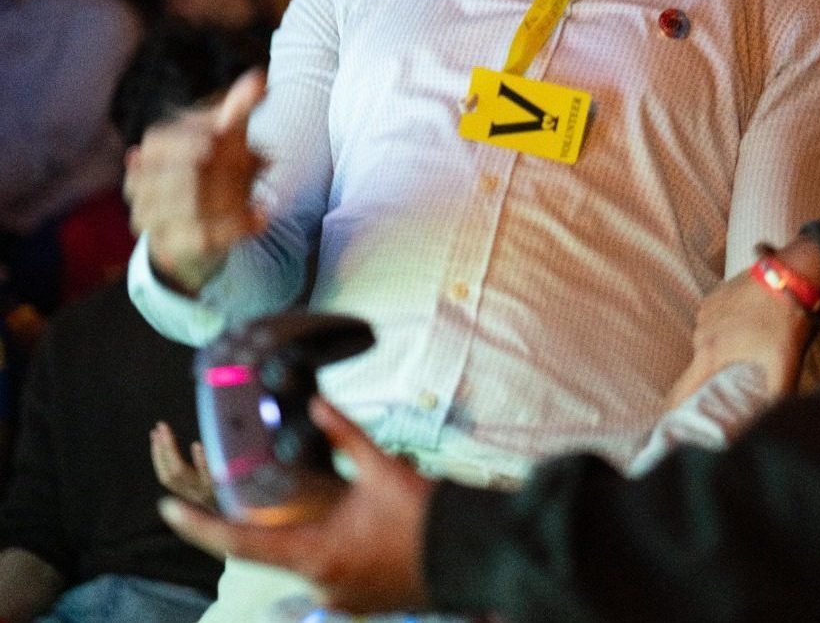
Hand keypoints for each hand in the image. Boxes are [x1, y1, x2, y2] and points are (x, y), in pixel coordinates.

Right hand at [124, 69, 268, 293]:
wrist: (190, 227)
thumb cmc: (208, 168)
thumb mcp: (225, 135)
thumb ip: (239, 108)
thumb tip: (260, 78)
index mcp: (151, 148)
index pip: (166, 139)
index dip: (200, 135)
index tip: (229, 134)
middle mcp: (141, 183)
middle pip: (184, 171)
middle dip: (226, 167)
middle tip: (259, 162)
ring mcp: (151, 217)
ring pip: (193, 205)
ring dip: (233, 197)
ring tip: (259, 191)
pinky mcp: (170, 246)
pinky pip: (203, 237)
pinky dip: (235, 226)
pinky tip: (260, 217)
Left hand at [159, 397, 431, 615]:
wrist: (468, 553)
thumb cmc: (423, 516)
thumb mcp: (380, 468)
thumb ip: (344, 434)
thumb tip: (318, 403)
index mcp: (315, 553)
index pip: (240, 542)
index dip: (199, 525)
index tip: (167, 510)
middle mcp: (319, 583)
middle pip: (269, 553)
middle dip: (255, 526)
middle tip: (252, 497)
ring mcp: (340, 599)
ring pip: (301, 562)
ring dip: (300, 536)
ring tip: (323, 508)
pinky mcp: (360, 601)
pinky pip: (328, 574)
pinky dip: (327, 548)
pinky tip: (352, 527)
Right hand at [664, 236, 819, 409]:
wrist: (787, 277)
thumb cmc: (783, 321)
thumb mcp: (785, 364)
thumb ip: (777, 396)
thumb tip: (775, 424)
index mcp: (711, 353)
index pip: (682, 391)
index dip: (675, 411)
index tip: (672, 425)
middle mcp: (701, 333)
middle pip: (698, 368)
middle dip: (708, 381)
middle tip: (727, 389)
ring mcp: (705, 313)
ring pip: (706, 345)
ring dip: (719, 354)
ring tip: (743, 356)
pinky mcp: (713, 298)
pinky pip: (712, 323)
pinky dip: (723, 332)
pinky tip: (744, 331)